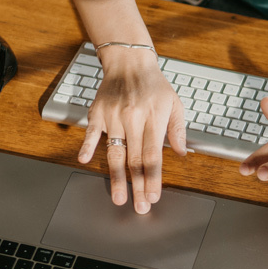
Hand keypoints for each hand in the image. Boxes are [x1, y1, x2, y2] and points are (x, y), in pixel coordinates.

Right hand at [77, 49, 186, 212]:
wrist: (129, 61)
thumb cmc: (154, 84)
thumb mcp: (174, 103)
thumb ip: (178, 129)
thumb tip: (181, 153)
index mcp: (153, 118)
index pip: (154, 155)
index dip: (153, 178)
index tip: (153, 196)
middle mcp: (133, 118)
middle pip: (135, 159)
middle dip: (138, 186)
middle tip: (139, 207)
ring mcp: (113, 116)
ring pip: (115, 152)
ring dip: (116, 178)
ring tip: (119, 197)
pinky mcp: (97, 112)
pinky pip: (92, 132)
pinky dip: (88, 146)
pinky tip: (85, 161)